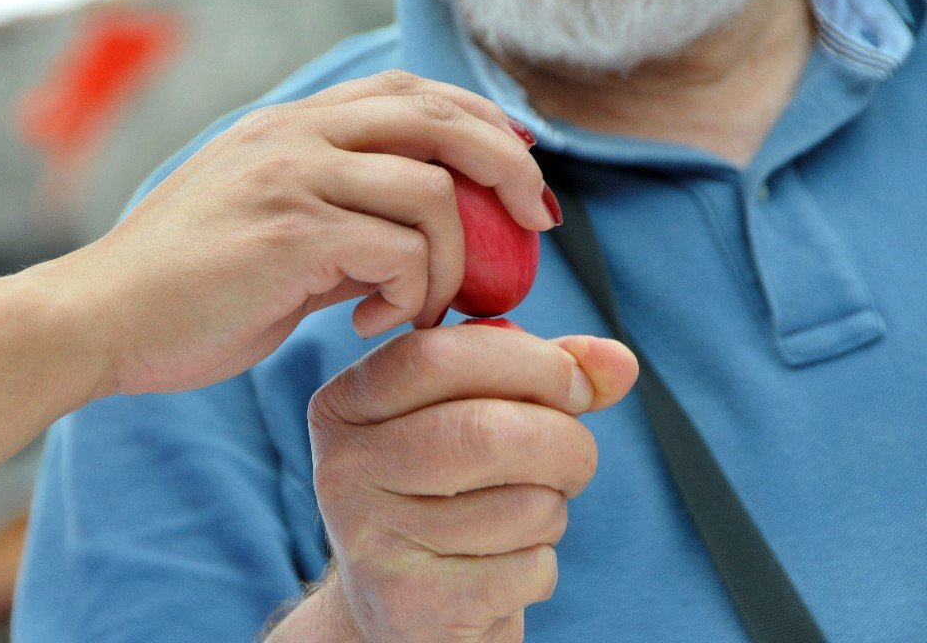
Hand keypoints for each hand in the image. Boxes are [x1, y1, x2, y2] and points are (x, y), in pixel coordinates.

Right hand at [24, 70, 553, 395]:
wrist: (101, 319)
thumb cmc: (189, 288)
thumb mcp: (275, 232)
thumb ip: (343, 222)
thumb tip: (417, 241)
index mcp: (292, 128)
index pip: (410, 93)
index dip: (480, 119)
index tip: (520, 163)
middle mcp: (296, 136)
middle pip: (439, 119)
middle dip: (507, 166)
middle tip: (535, 223)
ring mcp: (293, 177)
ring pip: (431, 192)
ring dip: (456, 259)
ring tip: (427, 306)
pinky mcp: (290, 231)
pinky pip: (398, 250)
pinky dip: (412, 292)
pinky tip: (376, 321)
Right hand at [303, 324, 637, 640]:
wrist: (399, 605)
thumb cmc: (446, 490)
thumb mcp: (479, 413)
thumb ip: (544, 375)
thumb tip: (618, 362)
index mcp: (346, 404)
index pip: (439, 356)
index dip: (531, 362)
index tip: (576, 387)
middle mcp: (343, 469)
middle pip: (491, 431)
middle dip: (566, 442)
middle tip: (575, 458)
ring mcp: (370, 541)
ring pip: (525, 504)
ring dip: (552, 510)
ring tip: (517, 519)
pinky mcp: (412, 606)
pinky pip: (528, 568)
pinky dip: (540, 566)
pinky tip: (501, 568)